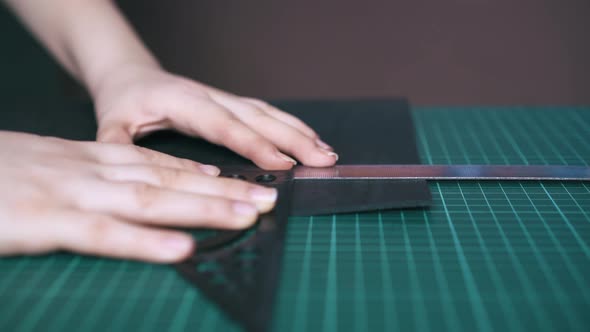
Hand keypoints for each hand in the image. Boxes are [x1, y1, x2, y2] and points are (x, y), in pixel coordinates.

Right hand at [0, 131, 278, 262]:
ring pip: (151, 200)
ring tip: (248, 216)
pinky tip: (183, 249)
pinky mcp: (43, 221)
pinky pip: (103, 234)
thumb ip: (85, 174)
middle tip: (267, 199)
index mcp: (88, 159)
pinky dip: (146, 242)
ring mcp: (69, 194)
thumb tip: (121, 186)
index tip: (238, 179)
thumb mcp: (44, 165)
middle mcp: (89, 171)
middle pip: (170, 179)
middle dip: (223, 190)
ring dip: (204, 209)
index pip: (157, 164)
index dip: (203, 173)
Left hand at [92, 65, 337, 169]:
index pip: (224, 125)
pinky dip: (291, 127)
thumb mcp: (111, 123)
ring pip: (268, 114)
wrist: (132, 76)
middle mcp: (211, 97)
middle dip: (294, 139)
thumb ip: (118, 146)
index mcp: (184, 102)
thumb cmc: (124, 100)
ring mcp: (224, 99)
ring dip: (300, 132)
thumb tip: (131, 174)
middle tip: (323, 160)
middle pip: (258, 117)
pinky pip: (266, 114)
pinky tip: (309, 139)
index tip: (282, 163)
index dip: (255, 144)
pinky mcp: (231, 105)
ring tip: (327, 152)